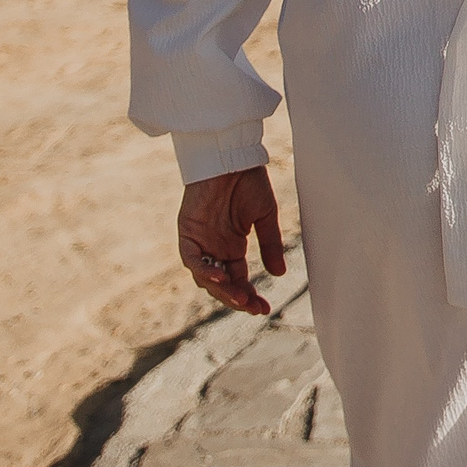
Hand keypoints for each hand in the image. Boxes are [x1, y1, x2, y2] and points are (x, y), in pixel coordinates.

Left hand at [178, 166, 287, 315]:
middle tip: (254, 307)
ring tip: (240, 298)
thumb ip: (270, 245)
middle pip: (221, 285)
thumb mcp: (265, 217)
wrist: (232, 157)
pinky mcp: (187, 233)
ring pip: (205, 278)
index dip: (250, 296)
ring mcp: (200, 242)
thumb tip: (279, 274)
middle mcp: (214, 249)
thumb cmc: (249, 181)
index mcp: (231, 247)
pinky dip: (204, 271)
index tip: (265, 309)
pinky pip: (192, 260)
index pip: (238, 280)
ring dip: (221, 291)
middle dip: (237, 299)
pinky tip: (221, 278)